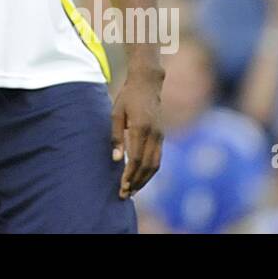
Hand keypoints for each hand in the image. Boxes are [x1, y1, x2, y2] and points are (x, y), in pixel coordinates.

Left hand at [110, 61, 163, 198]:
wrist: (148, 83)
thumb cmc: (128, 97)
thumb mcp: (116, 113)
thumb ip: (116, 136)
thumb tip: (116, 160)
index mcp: (141, 128)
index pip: (136, 159)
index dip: (129, 175)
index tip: (122, 187)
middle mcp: (153, 135)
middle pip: (147, 166)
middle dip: (136, 182)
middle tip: (125, 195)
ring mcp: (160, 136)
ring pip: (155, 165)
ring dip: (144, 180)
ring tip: (133, 191)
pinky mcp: (161, 136)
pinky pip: (158, 159)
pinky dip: (150, 172)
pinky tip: (141, 178)